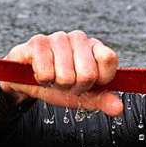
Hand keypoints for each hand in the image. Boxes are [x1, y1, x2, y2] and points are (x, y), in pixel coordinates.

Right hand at [0, 30, 122, 116]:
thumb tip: (118, 108)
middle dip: (75, 87)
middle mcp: (79, 38)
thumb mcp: (84, 96)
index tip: (90, 84)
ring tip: (53, 78)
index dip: (98, 79)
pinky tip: (40, 73)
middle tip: (67, 83)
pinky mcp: (38, 42)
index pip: (109, 59)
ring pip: (65, 76)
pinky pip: (45, 73)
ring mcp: (58, 38)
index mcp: (96, 48)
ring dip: (57, 85)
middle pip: (87, 74)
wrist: (27, 80)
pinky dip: (42, 81)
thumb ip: (103, 100)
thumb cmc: (59, 84)